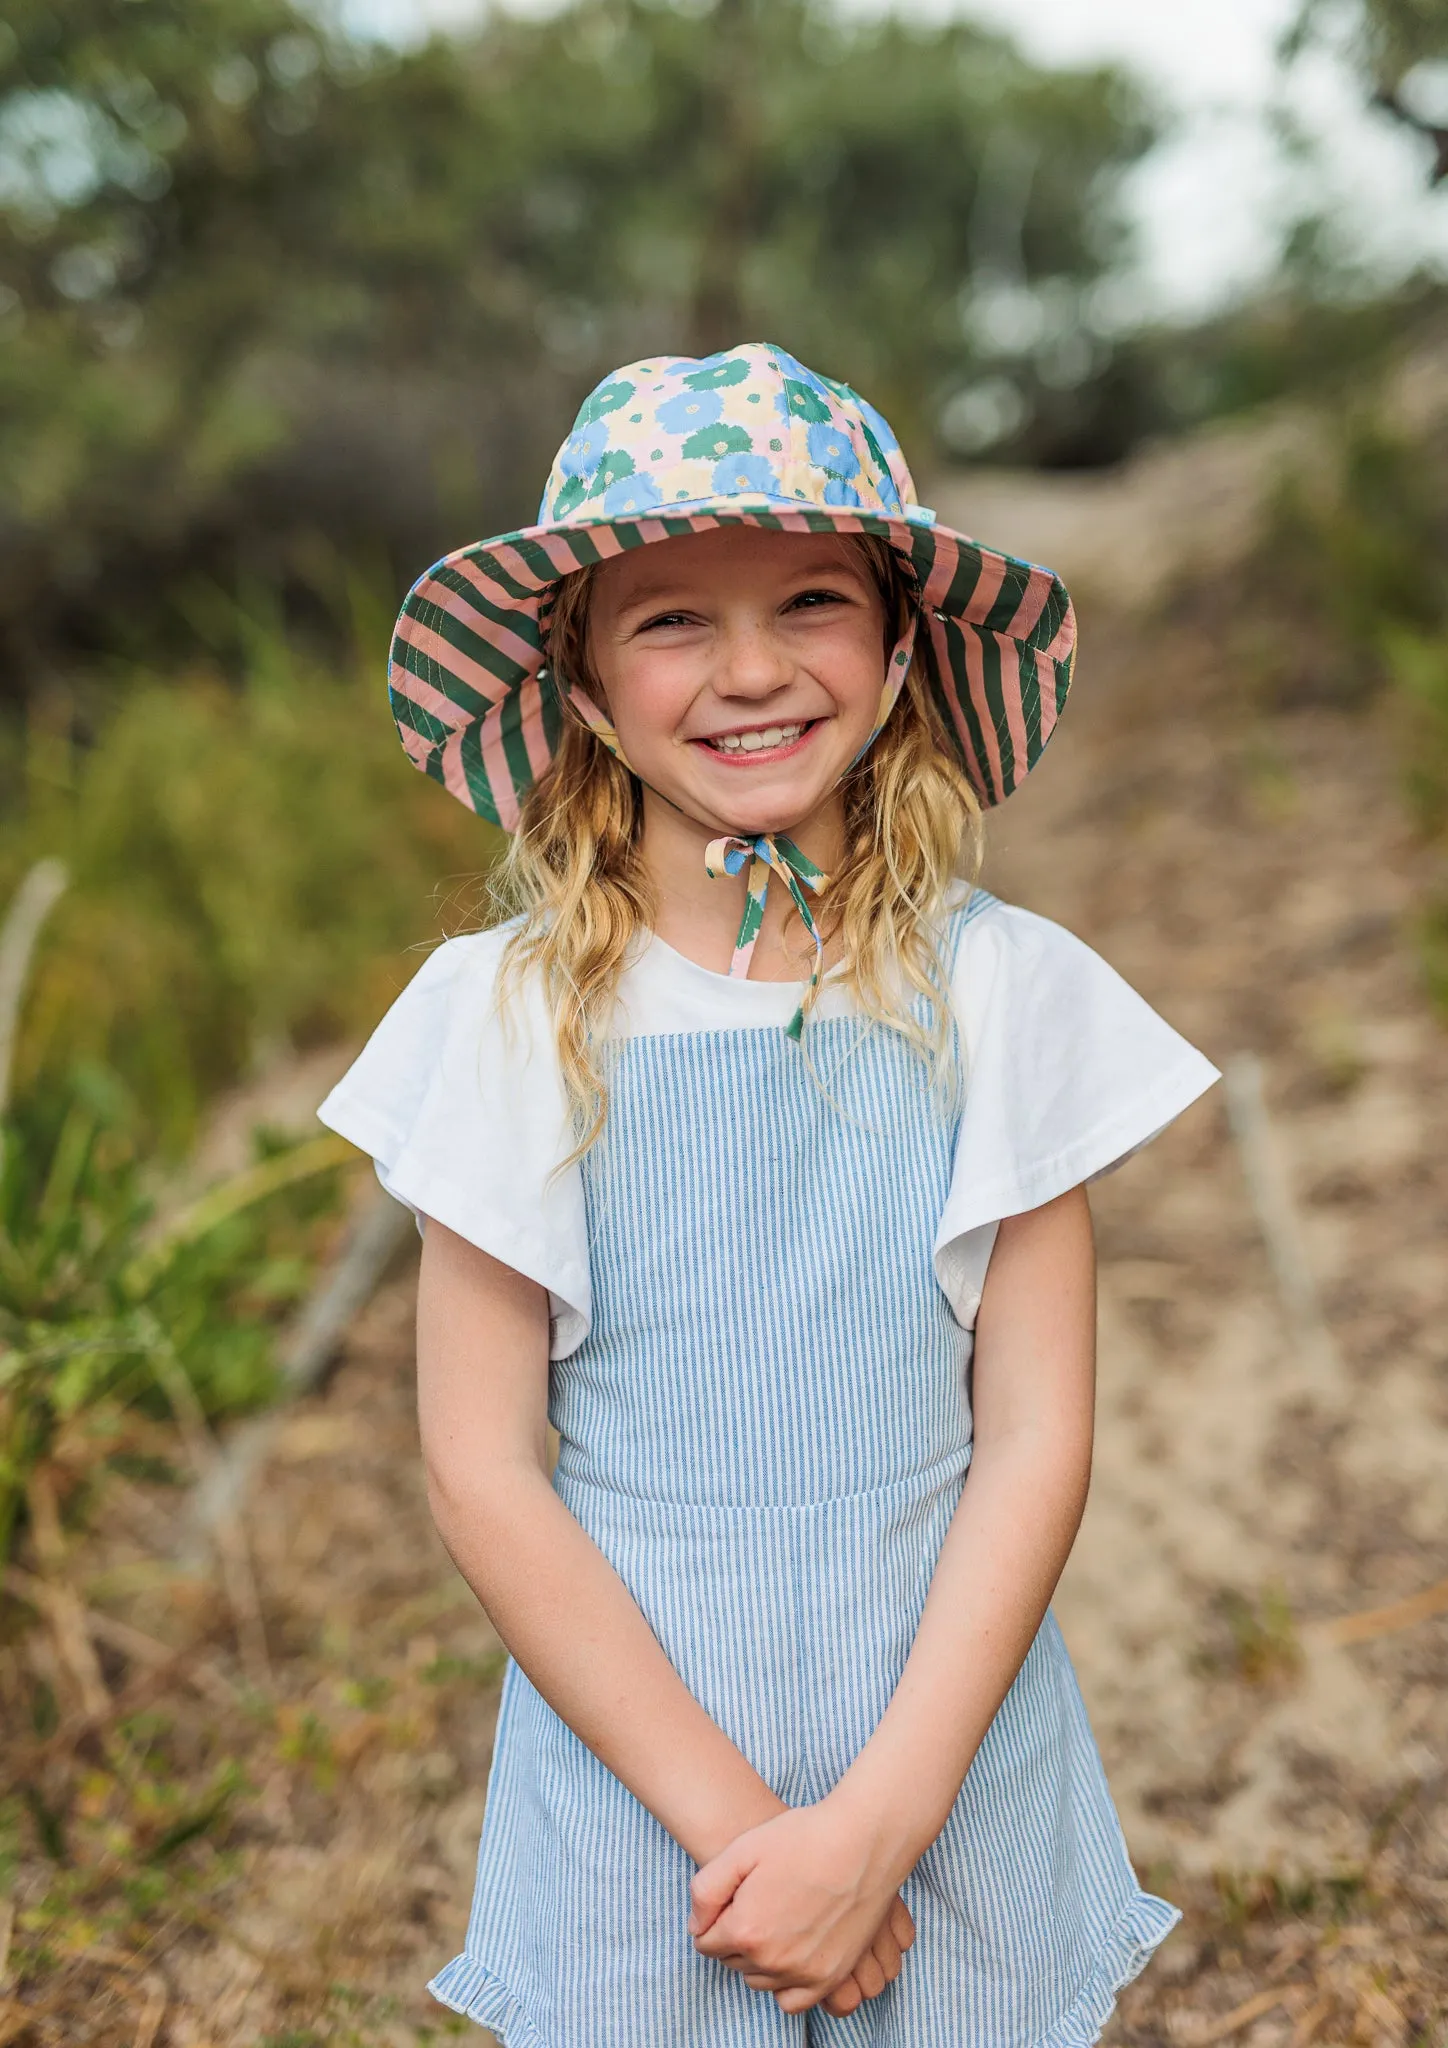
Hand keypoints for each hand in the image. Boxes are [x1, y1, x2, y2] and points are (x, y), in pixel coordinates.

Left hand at [688, 1802, 915, 2014]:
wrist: (863, 1842)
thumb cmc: (802, 1838)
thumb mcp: (741, 1849)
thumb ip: (705, 1891)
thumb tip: (697, 1927)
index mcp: (745, 1930)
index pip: (705, 1942)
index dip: (713, 1918)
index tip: (732, 1897)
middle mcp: (773, 1961)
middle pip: (732, 1962)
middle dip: (735, 1937)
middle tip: (756, 1903)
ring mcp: (804, 1973)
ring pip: (760, 1980)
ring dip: (759, 1959)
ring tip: (774, 1921)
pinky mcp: (831, 1978)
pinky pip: (794, 2001)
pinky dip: (786, 1984)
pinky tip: (791, 1952)